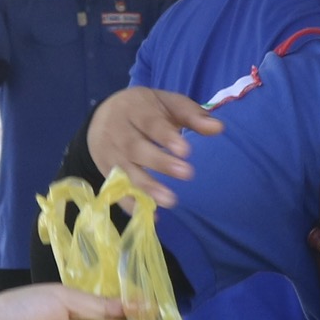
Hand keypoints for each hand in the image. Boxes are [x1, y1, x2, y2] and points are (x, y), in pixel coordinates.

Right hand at [85, 88, 219, 208]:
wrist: (101, 117)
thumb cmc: (143, 109)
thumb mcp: (166, 103)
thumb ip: (191, 115)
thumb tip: (218, 128)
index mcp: (134, 108)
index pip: (150, 123)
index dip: (166, 137)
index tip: (186, 151)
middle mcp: (117, 131)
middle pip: (135, 148)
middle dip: (160, 162)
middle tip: (187, 173)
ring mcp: (109, 154)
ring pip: (126, 171)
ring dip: (147, 187)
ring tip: (170, 200)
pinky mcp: (106, 172)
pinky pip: (116, 190)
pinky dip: (132, 204)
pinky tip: (153, 215)